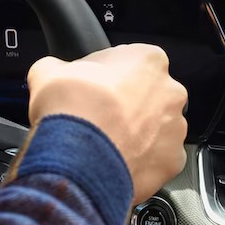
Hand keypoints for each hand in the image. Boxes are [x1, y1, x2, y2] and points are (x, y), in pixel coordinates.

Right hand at [27, 44, 188, 201]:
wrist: (78, 159)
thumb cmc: (71, 110)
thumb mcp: (49, 72)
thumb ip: (60, 67)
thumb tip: (53, 71)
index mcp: (149, 60)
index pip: (133, 61)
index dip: (111, 76)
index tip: (96, 88)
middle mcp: (171, 92)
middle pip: (152, 97)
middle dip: (131, 107)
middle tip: (103, 119)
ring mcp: (176, 128)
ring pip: (159, 130)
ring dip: (139, 135)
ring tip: (109, 144)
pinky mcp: (173, 161)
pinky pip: (159, 160)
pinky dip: (143, 163)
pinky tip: (119, 163)